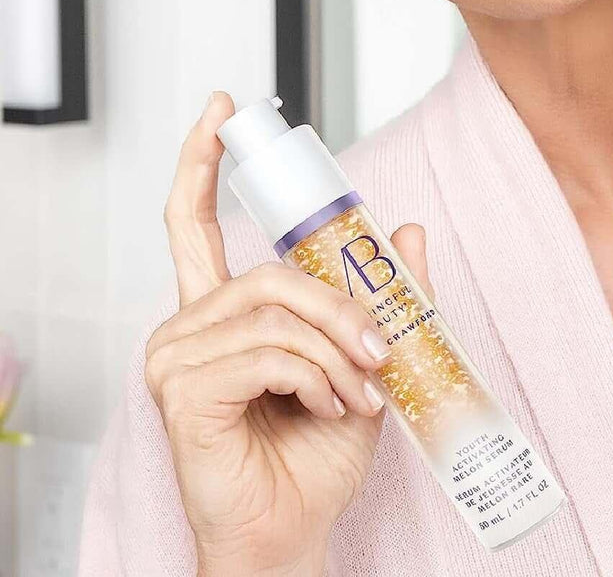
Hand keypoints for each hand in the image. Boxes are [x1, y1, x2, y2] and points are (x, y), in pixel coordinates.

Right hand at [144, 91, 434, 576]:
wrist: (293, 529)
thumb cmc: (316, 452)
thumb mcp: (364, 362)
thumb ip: (381, 297)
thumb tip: (410, 231)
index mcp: (222, 314)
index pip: (194, 223)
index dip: (203, 161)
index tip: (221, 109)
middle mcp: (188, 326)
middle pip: (269, 274)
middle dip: (340, 307)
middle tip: (381, 348)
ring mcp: (176, 358)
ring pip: (276, 312)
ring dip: (337, 352)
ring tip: (360, 394)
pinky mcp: (181, 392)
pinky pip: (269, 353)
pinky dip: (317, 376)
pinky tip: (329, 408)